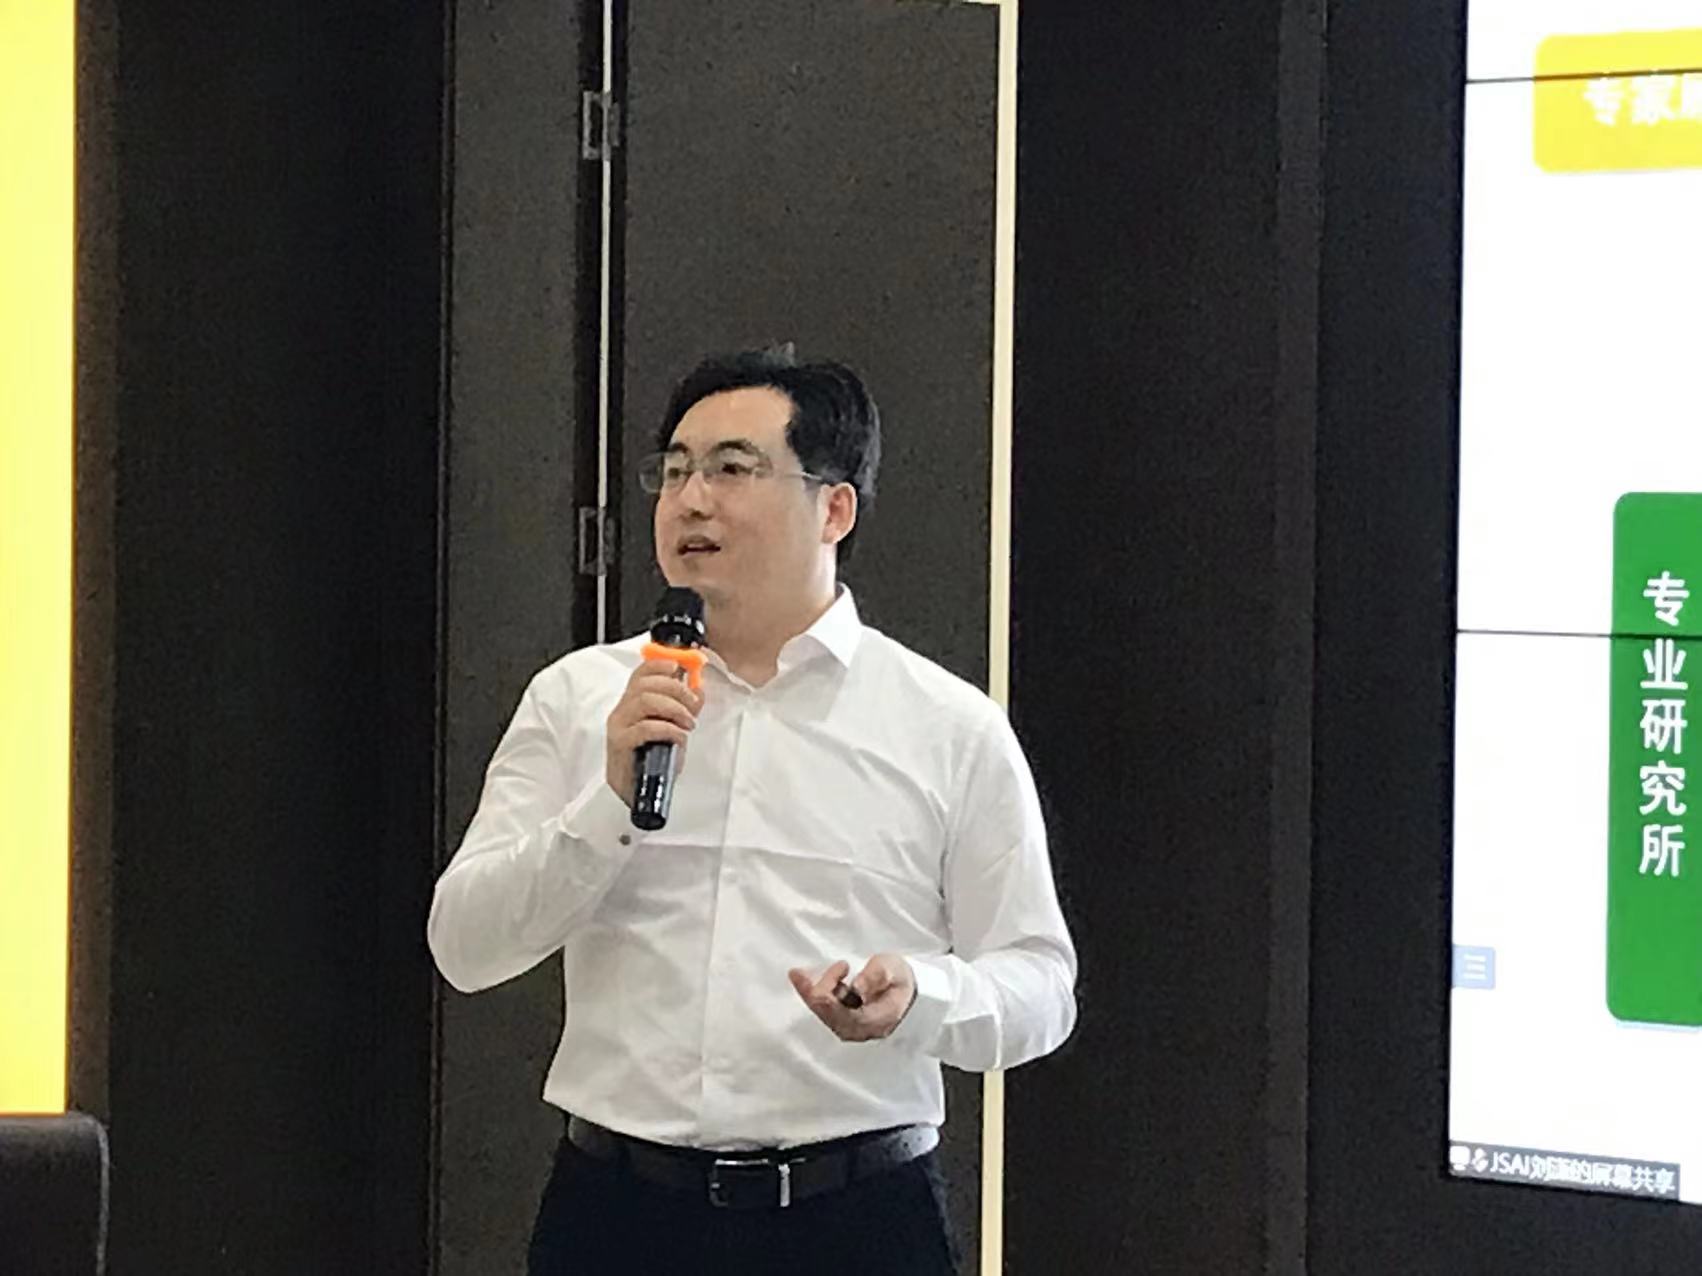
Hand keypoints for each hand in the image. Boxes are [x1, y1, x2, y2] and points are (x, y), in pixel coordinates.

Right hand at [605, 658, 703, 805]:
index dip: (661, 664)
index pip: (641, 673)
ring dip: (674, 708)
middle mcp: (622, 711)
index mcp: (631, 703)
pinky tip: (679, 736)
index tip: (680, 667)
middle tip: (693, 703)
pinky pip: (645, 727)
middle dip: (676, 689)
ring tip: (688, 722)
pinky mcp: (620, 743)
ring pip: (645, 700)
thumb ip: (684, 708)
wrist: (636, 793)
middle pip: (646, 683)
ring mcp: (619, 726)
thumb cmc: (652, 761)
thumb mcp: (673, 729)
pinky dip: (668, 728)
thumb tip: (699, 690)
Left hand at [787, 954, 916, 1042]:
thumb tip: (857, 986)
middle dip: (812, 991)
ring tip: (800, 974)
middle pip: (828, 1015)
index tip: (837, 970)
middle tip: (798, 973)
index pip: (843, 1013)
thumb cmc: (900, 980)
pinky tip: (806, 980)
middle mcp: (860, 1030)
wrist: (909, 991)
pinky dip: (815, 996)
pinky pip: (824, 1012)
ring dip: (811, 993)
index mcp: (875, 1020)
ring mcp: (851, 1029)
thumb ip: (876, 976)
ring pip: (823, 1014)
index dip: (831, 992)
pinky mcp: (843, 1024)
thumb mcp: (893, 970)